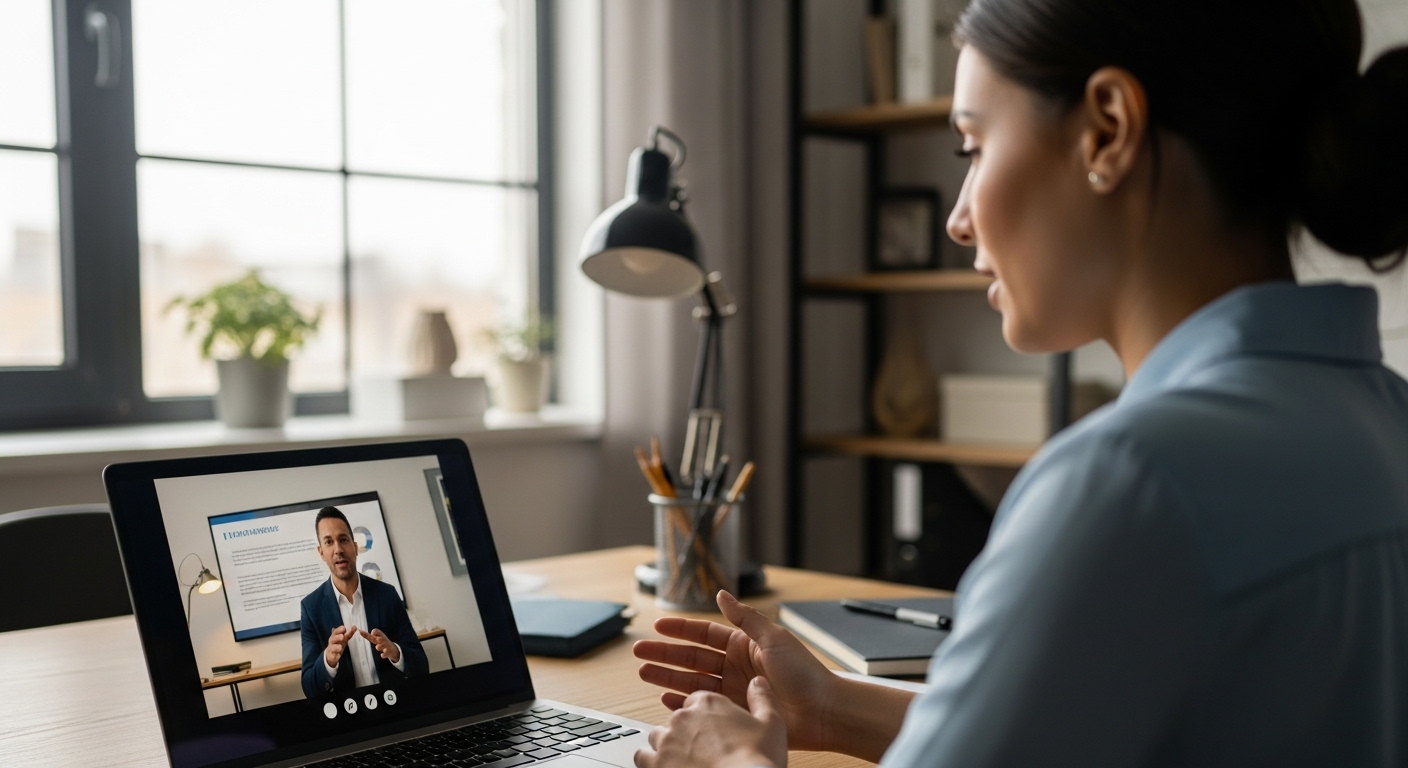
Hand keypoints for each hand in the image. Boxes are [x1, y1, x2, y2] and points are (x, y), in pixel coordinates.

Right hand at [325, 624, 356, 667]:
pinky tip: (337, 654)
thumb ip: (349, 633)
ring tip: (340, 647)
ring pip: (332, 647)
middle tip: (342, 636)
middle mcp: (332, 641)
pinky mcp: (331, 656)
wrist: (330, 654)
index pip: (336, 632)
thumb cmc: (338, 644)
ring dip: (336, 647)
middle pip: (333, 638)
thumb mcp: (344, 639)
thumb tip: (355, 627)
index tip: (344, 628)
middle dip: (337, 637)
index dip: (339, 629)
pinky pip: (332, 655)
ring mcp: (331, 648)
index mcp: (335, 636)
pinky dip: (334, 655)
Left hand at [360, 628, 400, 663]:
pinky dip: (384, 655)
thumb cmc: (382, 642)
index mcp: (380, 636)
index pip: (377, 632)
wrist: (392, 649)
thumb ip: (368, 636)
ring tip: (377, 647)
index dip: (375, 632)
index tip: (372, 632)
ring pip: (381, 646)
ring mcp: (386, 646)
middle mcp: (383, 640)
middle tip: (374, 636)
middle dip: (377, 638)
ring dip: (379, 647)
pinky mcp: (388, 652)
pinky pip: (386, 654)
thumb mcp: (377, 638)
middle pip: (379, 639)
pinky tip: (382, 655)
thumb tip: (360, 631)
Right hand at [633, 591, 838, 751]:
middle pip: (691, 658)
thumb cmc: (804, 673)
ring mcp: (733, 691)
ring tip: (644, 673)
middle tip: (640, 652)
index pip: (704, 633)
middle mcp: (735, 666)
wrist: (822, 711)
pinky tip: (666, 700)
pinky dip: (683, 703)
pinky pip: (703, 706)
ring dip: (667, 678)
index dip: (680, 629)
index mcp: (743, 645)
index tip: (658, 625)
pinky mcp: (734, 714)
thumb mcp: (773, 637)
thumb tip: (722, 594)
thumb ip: (745, 617)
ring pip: (691, 682)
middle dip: (664, 655)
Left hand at [635, 677, 786, 767]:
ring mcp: (667, 740)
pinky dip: (650, 761)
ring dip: (666, 746)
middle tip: (701, 750)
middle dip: (686, 732)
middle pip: (677, 719)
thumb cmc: (758, 759)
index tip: (712, 729)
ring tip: (681, 761)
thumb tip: (758, 682)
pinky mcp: (655, 763)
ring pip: (657, 736)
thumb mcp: (772, 723)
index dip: (705, 716)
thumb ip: (763, 698)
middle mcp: (683, 717)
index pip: (697, 701)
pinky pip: (642, 756)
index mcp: (709, 703)